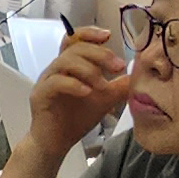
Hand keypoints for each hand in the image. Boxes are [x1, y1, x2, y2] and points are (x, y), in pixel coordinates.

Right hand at [29, 28, 132, 146]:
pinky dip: (73, 84)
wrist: (57, 144)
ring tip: (102, 85)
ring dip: (88, 70)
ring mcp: (45, 81)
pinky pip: (55, 82)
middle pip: (74, 47)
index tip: (109, 36)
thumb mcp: (104, 99)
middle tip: (118, 67)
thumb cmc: (76, 118)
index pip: (75, 39)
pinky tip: (87, 92)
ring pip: (64, 61)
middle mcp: (55, 69)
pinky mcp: (40, 95)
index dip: (90, 33)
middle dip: (99, 54)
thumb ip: (119, 86)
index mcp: (69, 66)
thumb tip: (139, 73)